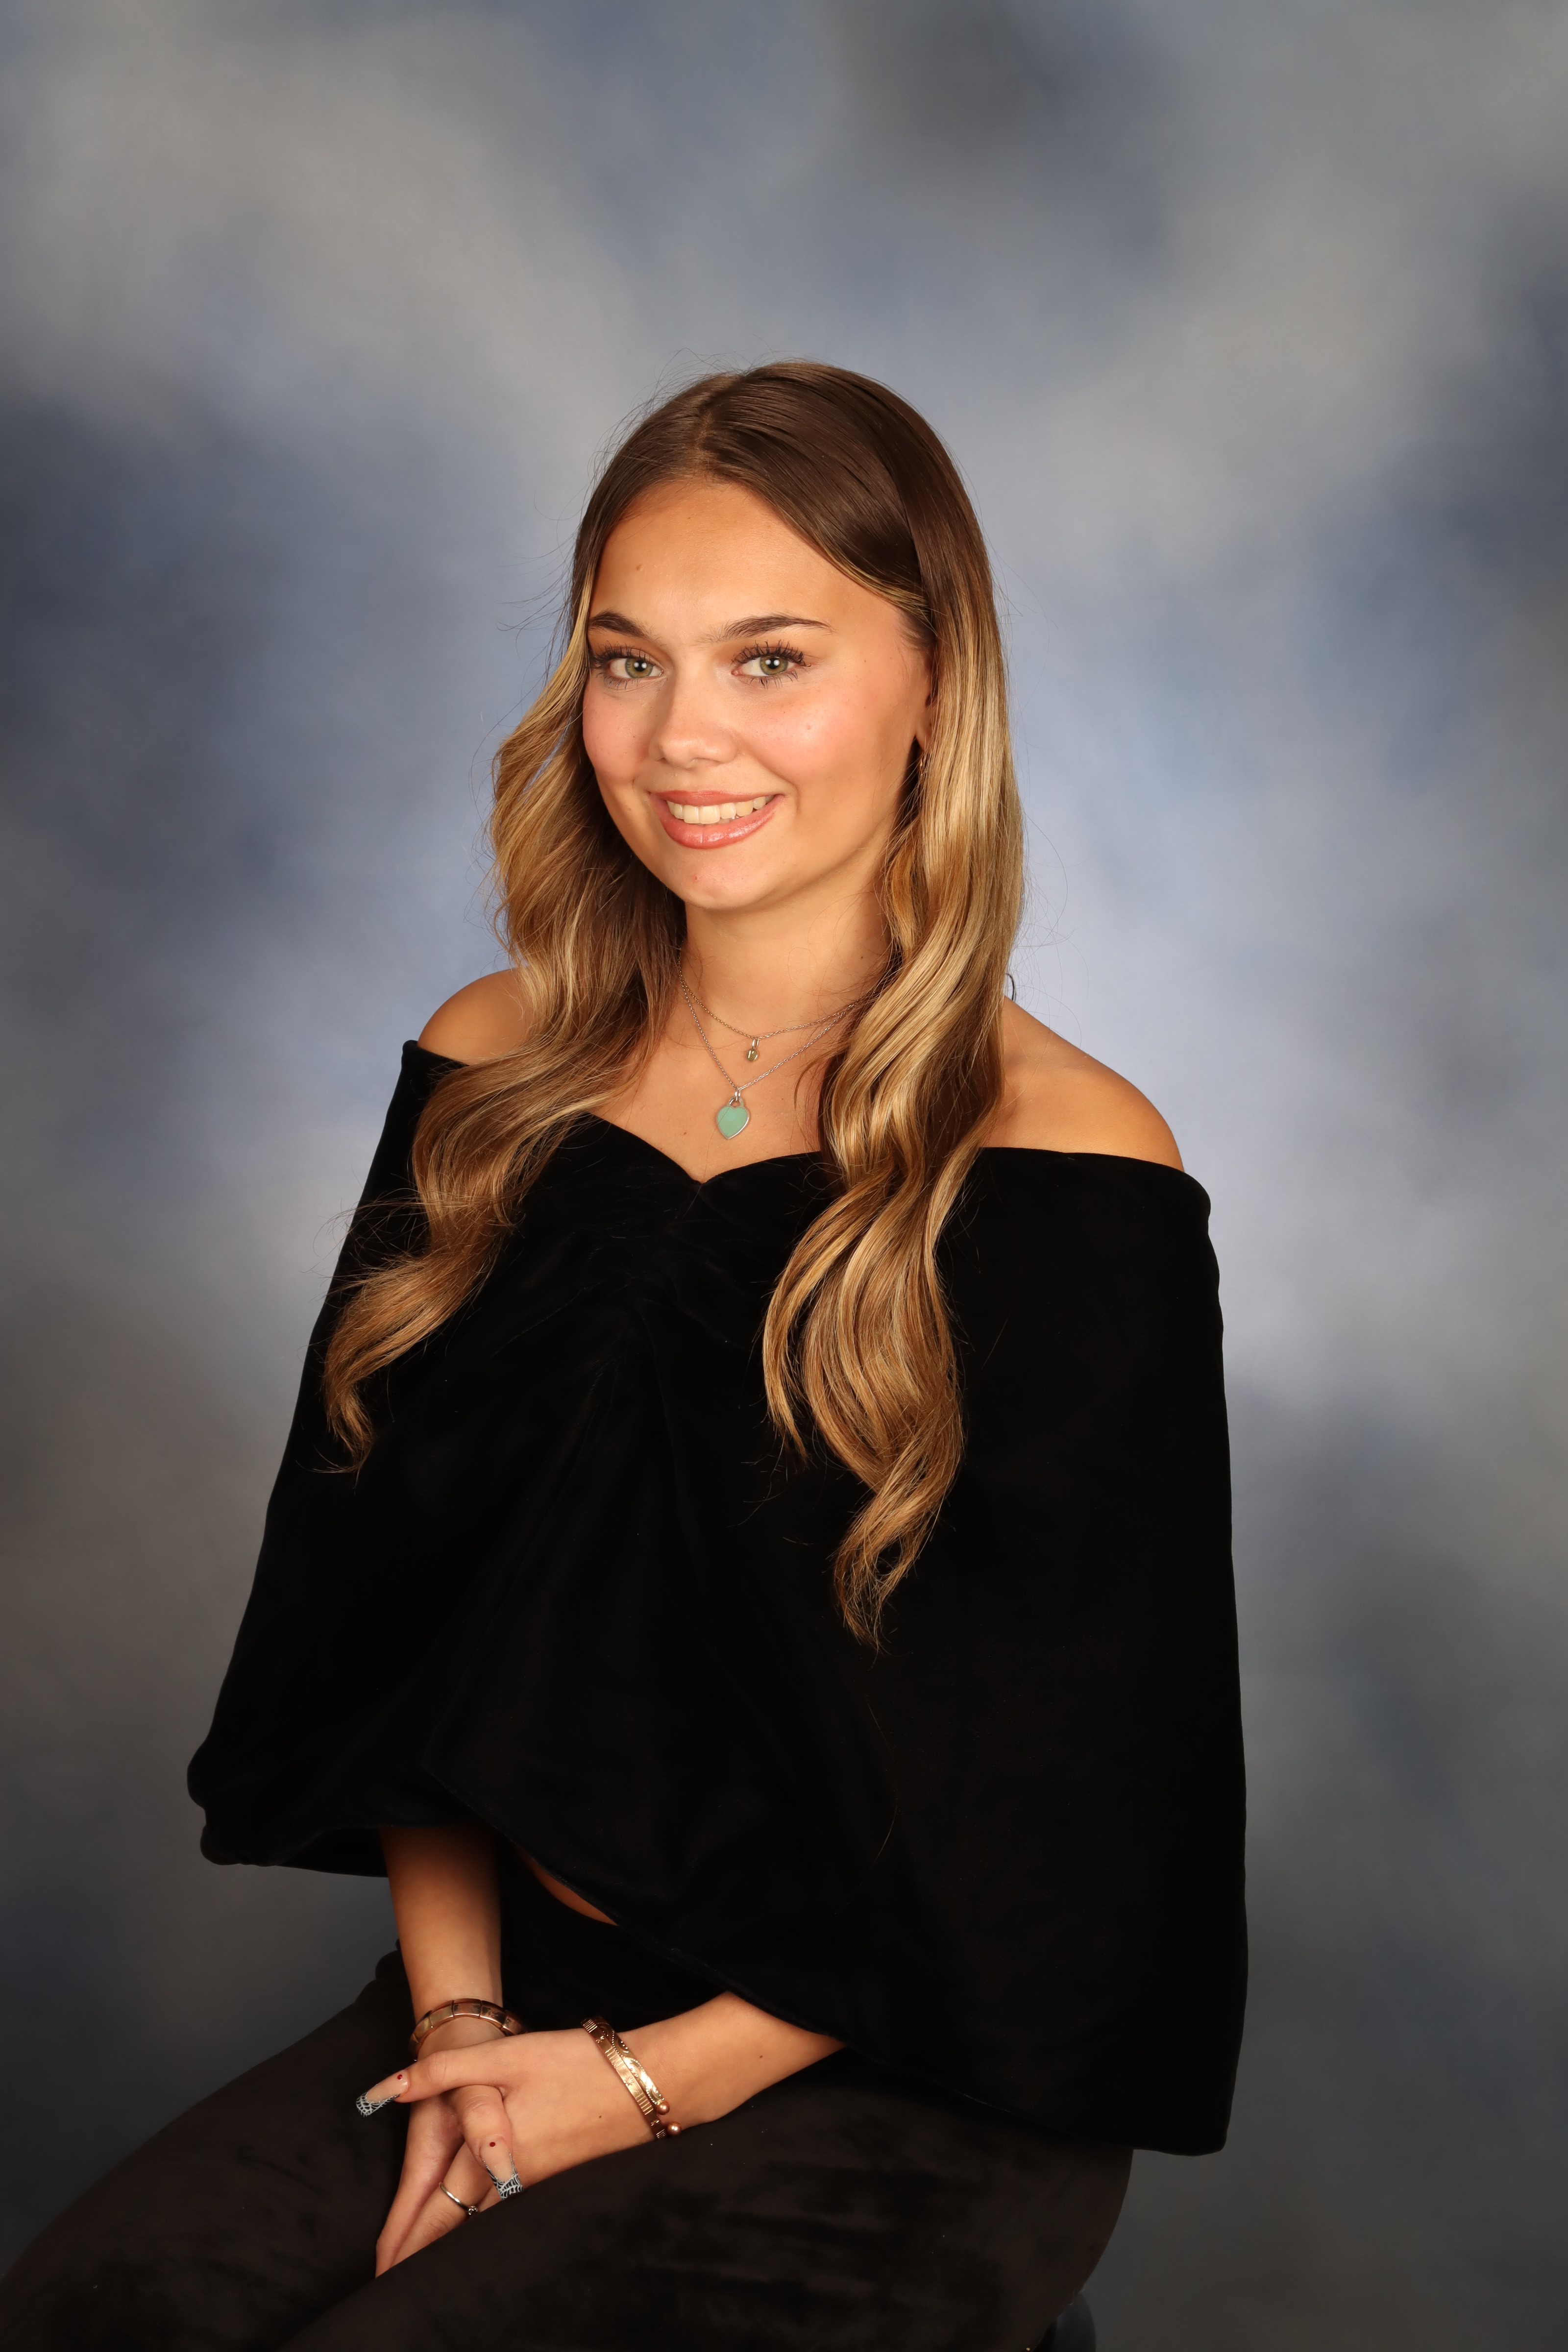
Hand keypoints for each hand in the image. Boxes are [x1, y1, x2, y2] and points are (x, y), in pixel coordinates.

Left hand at [359, 1991, 842, 2271]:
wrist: (649, 2082)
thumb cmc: (576, 2064)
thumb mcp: (506, 2057)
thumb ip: (444, 2072)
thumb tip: (388, 2087)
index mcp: (492, 2155)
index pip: (438, 2211)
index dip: (404, 2241)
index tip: (380, 2269)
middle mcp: (513, 2180)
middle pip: (459, 2227)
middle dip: (422, 2254)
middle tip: (390, 2279)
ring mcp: (541, 2183)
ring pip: (486, 2220)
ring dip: (453, 2240)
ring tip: (422, 2260)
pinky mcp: (561, 2176)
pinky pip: (512, 2208)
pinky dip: (486, 2222)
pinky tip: (481, 2222)